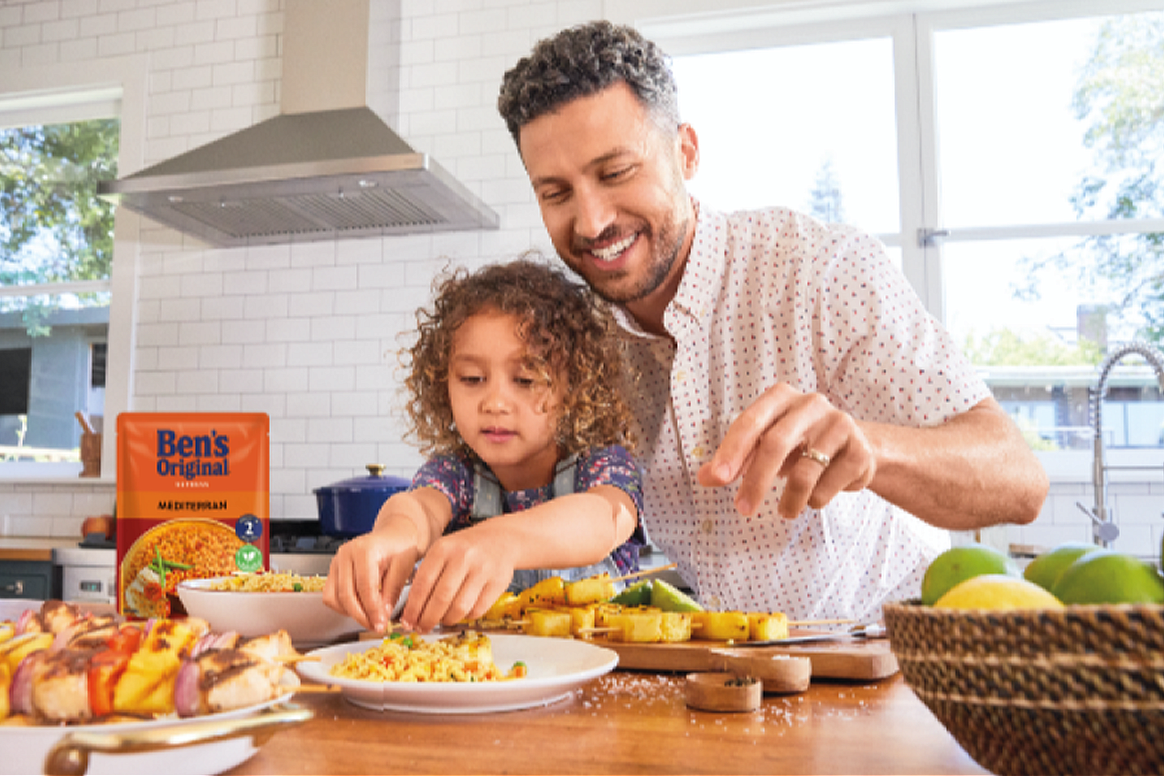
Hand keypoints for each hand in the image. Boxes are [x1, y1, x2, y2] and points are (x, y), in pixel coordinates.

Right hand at [323, 523, 420, 632]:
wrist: (394, 536)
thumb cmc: (400, 548)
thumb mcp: (404, 567)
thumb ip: (392, 590)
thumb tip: (382, 614)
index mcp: (364, 550)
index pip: (364, 587)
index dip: (372, 609)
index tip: (381, 623)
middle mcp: (345, 554)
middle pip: (346, 594)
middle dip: (361, 616)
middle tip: (376, 627)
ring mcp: (336, 561)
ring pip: (334, 598)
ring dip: (351, 613)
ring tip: (369, 619)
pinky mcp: (333, 570)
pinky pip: (330, 596)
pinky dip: (343, 607)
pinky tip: (360, 608)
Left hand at [399, 528, 514, 632]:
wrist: (502, 538)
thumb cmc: (465, 549)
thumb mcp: (443, 550)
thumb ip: (427, 575)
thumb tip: (412, 611)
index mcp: (444, 548)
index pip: (423, 583)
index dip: (413, 607)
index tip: (407, 621)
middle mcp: (464, 557)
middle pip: (441, 598)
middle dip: (427, 619)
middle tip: (421, 628)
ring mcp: (483, 570)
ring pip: (460, 608)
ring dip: (446, 620)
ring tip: (440, 620)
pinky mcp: (499, 582)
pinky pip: (477, 610)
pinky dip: (465, 617)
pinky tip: (459, 613)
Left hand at [696, 383, 874, 517]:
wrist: (855, 447)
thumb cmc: (799, 444)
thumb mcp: (765, 446)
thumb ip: (735, 459)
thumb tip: (704, 477)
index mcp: (781, 397)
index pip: (751, 421)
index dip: (732, 450)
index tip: (719, 478)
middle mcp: (811, 404)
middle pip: (775, 443)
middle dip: (755, 481)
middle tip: (743, 509)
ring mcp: (839, 425)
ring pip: (804, 472)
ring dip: (789, 501)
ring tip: (785, 511)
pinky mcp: (860, 450)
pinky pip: (828, 486)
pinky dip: (815, 500)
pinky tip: (815, 497)